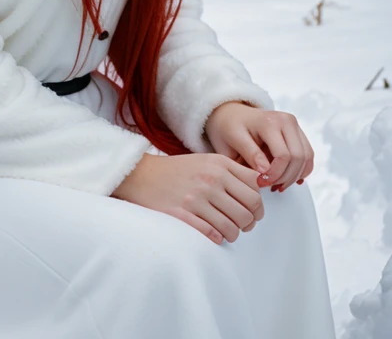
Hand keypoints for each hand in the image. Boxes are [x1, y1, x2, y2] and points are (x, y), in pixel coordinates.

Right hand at [112, 152, 264, 244]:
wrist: (142, 174)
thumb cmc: (177, 170)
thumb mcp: (206, 161)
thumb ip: (232, 171)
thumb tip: (258, 189)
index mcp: (219, 164)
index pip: (256, 188)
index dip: (258, 204)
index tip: (253, 210)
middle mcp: (211, 179)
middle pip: (249, 209)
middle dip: (250, 221)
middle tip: (243, 224)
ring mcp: (197, 197)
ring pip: (233, 226)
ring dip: (234, 233)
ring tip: (228, 231)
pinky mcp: (183, 213)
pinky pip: (213, 234)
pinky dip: (218, 238)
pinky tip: (214, 234)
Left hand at [204, 101, 314, 191]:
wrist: (231, 114)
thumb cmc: (229, 127)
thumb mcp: (233, 139)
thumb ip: (250, 154)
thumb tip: (266, 171)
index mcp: (268, 121)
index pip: (283, 155)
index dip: (275, 175)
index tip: (260, 183)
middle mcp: (286, 120)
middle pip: (298, 157)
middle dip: (285, 177)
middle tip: (269, 186)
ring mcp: (294, 125)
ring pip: (306, 158)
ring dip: (294, 176)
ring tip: (276, 184)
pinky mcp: (298, 132)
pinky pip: (308, 155)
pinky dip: (301, 170)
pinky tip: (286, 178)